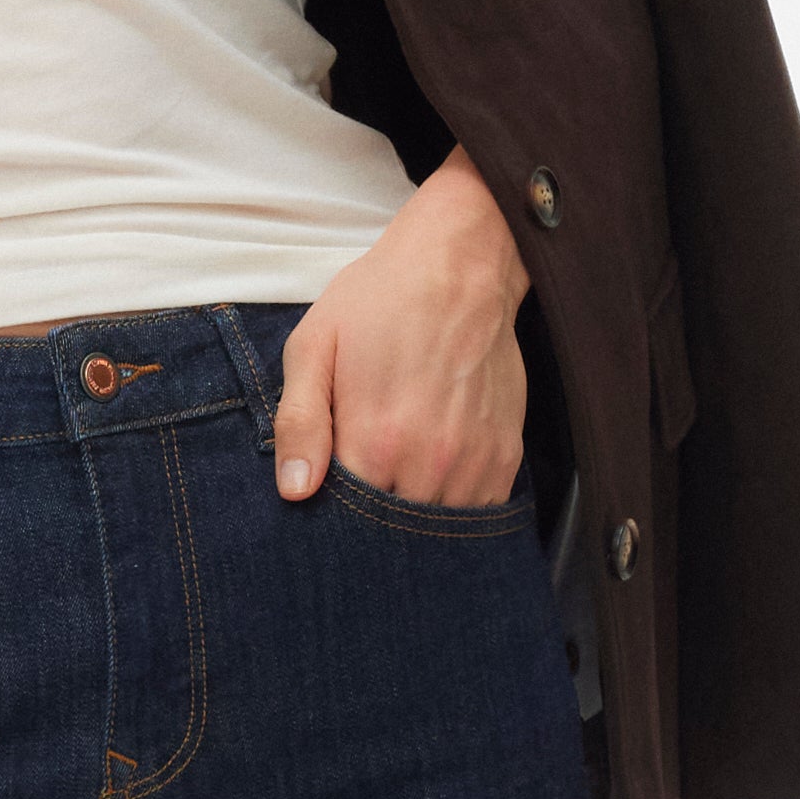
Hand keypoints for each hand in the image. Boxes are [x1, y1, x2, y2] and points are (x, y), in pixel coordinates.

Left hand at [270, 154, 532, 508]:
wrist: (462, 265)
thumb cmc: (379, 301)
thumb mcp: (315, 346)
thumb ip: (299, 422)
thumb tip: (294, 491)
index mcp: (374, 440)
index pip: (345, 520)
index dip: (329, 523)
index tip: (323, 510)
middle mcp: (428, 462)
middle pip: (392, 534)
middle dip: (371, 532)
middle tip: (357, 505)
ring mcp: (472, 462)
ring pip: (437, 531)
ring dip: (414, 527)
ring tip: (394, 497)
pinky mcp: (505, 456)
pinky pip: (479, 513)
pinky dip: (453, 513)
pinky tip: (431, 487)